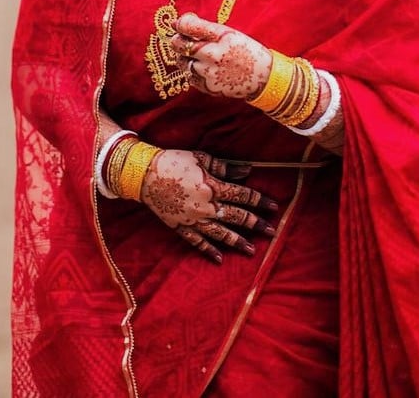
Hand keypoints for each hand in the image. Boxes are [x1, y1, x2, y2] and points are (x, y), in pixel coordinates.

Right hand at [141, 148, 276, 263]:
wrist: (145, 174)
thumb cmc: (175, 161)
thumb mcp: (202, 158)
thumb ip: (225, 167)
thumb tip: (247, 171)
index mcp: (213, 187)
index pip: (243, 196)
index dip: (259, 201)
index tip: (274, 207)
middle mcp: (207, 207)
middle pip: (236, 217)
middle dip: (256, 224)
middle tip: (272, 232)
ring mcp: (194, 220)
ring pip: (220, 234)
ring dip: (237, 242)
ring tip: (252, 251)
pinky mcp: (181, 227)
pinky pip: (197, 243)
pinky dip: (208, 251)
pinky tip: (219, 259)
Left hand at [170, 12, 271, 99]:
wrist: (263, 77)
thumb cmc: (245, 50)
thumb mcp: (229, 33)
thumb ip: (203, 28)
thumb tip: (176, 23)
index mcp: (220, 36)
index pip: (187, 26)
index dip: (179, 24)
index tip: (179, 25)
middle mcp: (212, 55)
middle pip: (178, 45)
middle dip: (178, 40)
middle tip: (186, 40)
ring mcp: (208, 73)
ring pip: (181, 61)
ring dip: (185, 57)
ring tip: (200, 56)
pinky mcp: (207, 87)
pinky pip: (189, 76)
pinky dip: (193, 71)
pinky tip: (207, 68)